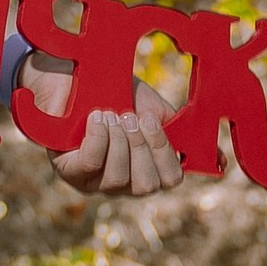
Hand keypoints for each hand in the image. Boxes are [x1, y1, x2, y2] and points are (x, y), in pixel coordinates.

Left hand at [39, 72, 185, 197]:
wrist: (78, 79)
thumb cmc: (117, 95)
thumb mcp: (152, 108)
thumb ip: (173, 126)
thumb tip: (196, 144)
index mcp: (149, 169)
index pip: (170, 179)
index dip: (165, 152)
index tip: (151, 120)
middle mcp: (124, 184)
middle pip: (146, 186)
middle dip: (140, 147)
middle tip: (129, 116)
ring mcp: (96, 182)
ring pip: (118, 178)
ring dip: (117, 141)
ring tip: (110, 115)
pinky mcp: (70, 173)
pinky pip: (91, 165)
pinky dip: (98, 138)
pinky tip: (96, 119)